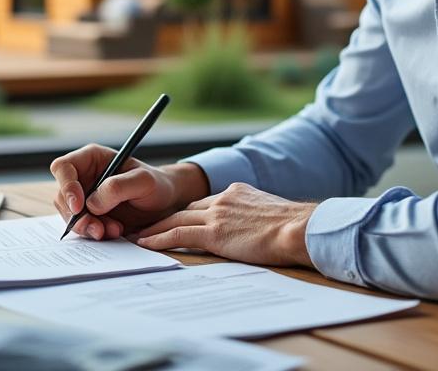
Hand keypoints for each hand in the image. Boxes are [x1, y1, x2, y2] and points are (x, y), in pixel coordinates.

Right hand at [49, 144, 207, 239]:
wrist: (166, 205)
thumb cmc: (156, 185)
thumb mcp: (143, 181)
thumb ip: (117, 187)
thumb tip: (91, 203)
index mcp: (92, 159)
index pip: (63, 167)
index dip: (66, 186)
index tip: (79, 206)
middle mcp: (84, 177)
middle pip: (63, 196)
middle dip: (79, 216)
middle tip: (98, 228)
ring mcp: (85, 198)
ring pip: (71, 216)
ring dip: (88, 227)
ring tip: (114, 230)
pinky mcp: (91, 217)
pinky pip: (82, 227)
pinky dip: (95, 233)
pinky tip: (114, 232)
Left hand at [133, 182, 316, 268]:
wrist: (299, 228)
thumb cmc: (295, 227)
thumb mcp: (272, 214)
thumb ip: (256, 216)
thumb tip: (257, 229)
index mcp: (237, 192)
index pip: (204, 202)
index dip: (188, 212)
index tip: (175, 218)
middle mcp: (224, 198)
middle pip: (186, 208)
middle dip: (165, 218)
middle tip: (146, 226)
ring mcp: (217, 214)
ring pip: (176, 219)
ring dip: (154, 228)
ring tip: (138, 237)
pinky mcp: (214, 233)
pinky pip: (178, 234)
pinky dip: (159, 238)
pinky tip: (145, 244)